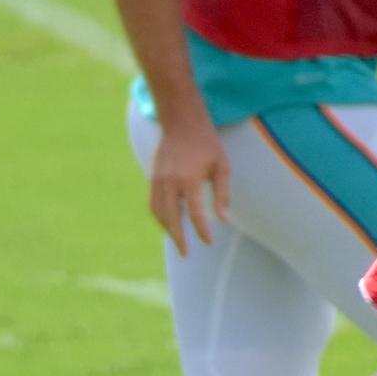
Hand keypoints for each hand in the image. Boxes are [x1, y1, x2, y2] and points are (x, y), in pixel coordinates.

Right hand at [149, 115, 230, 255]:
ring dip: (168, 229)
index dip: (202, 231)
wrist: (181, 122)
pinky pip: (154, 205)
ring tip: (178, 240)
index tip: (208, 242)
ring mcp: (158, 180)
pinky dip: (161, 218)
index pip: (195, 213)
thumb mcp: (221, 166)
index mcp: (190, 178)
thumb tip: (224, 220)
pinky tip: (170, 224)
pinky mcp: (152, 179)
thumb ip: (222, 194)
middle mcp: (170, 181)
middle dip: (179, 238)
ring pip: (159, 213)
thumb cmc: (207, 144)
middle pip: (172, 218)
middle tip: (185, 253)